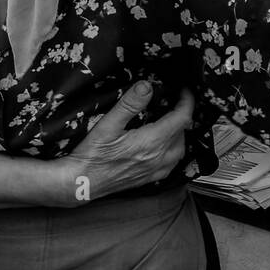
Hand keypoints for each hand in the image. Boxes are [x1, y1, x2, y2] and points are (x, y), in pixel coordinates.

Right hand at [65, 83, 194, 202]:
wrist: (82, 182)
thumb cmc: (92, 155)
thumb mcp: (108, 124)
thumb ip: (130, 104)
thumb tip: (146, 87)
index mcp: (152, 141)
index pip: (182, 118)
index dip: (186, 101)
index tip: (183, 91)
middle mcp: (158, 157)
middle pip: (183, 133)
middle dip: (182, 115)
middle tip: (173, 103)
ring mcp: (155, 170)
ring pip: (180, 150)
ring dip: (179, 134)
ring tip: (170, 122)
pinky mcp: (149, 178)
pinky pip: (172, 164)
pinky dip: (173, 151)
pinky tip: (163, 147)